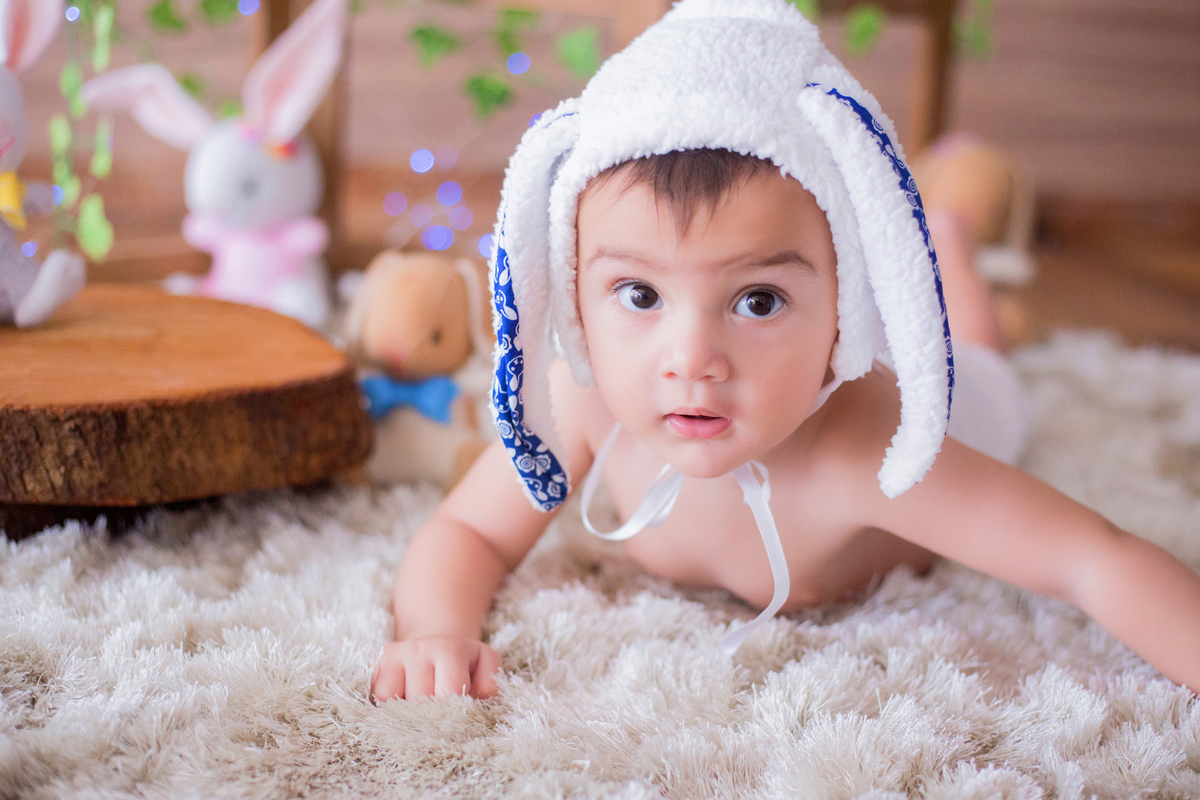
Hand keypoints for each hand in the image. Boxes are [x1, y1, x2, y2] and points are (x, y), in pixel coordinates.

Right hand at [371, 636, 501, 701]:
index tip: (458, 716)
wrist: (436, 646)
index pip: (450, 690)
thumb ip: (489, 684)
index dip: (455, 710)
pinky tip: (405, 699)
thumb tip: (475, 699)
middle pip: (422, 701)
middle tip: (441, 712)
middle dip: (432, 714)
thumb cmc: (464, 664)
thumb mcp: (485, 666)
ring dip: (411, 712)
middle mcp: (422, 647)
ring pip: (397, 702)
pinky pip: (379, 697)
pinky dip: (390, 706)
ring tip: (424, 704)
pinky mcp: (380, 662)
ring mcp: (399, 654)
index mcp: (452, 649)